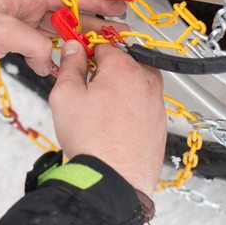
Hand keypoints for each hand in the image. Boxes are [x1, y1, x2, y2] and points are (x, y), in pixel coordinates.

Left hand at [0, 0, 126, 77]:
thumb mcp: (2, 33)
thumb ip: (34, 45)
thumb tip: (51, 60)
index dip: (97, 2)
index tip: (120, 7)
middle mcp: (23, 5)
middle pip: (66, 14)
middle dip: (91, 25)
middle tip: (118, 35)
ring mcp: (15, 24)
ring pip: (53, 33)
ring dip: (71, 44)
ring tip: (95, 54)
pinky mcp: (7, 41)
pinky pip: (37, 47)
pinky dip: (49, 58)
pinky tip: (58, 69)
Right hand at [48, 41, 165, 195]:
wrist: (114, 180)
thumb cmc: (92, 142)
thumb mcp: (65, 96)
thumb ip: (70, 66)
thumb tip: (74, 50)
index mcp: (124, 67)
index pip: (102, 44)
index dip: (86, 49)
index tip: (77, 55)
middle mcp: (146, 80)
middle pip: (122, 61)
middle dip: (103, 69)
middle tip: (85, 87)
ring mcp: (156, 102)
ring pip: (133, 83)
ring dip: (117, 89)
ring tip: (97, 111)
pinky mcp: (159, 122)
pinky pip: (141, 104)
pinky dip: (128, 108)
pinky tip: (111, 124)